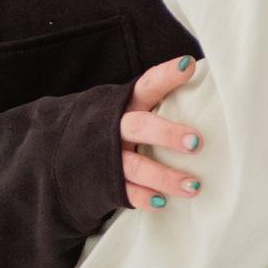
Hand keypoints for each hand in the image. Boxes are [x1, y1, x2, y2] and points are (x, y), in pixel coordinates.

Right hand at [120, 54, 205, 209]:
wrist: (66, 154)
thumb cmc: (115, 125)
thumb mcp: (128, 106)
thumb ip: (157, 97)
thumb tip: (200, 75)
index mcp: (125, 103)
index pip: (147, 85)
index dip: (167, 75)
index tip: (189, 65)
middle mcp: (115, 128)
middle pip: (139, 127)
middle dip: (167, 134)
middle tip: (196, 142)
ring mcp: (109, 158)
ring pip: (136, 166)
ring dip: (165, 177)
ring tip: (194, 185)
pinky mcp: (107, 184)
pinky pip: (126, 193)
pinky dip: (144, 198)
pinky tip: (163, 202)